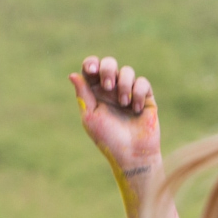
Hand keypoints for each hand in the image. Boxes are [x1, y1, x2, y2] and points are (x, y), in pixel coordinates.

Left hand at [69, 56, 161, 188]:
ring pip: (127, 71)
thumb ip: (83, 94)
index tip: (92, 70)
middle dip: (108, 70)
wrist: (132, 153)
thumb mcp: (90, 117)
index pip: (91, 69)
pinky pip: (142, 82)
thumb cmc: (108, 138)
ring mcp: (128, 92)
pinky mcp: (145, 97)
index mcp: (95, 93)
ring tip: (124, 104)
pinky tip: (136, 109)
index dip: (91, 63)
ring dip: (124, 85)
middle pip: (109, 64)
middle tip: (108, 86)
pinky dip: (138, 93)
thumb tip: (72, 74)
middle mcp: (111, 90)